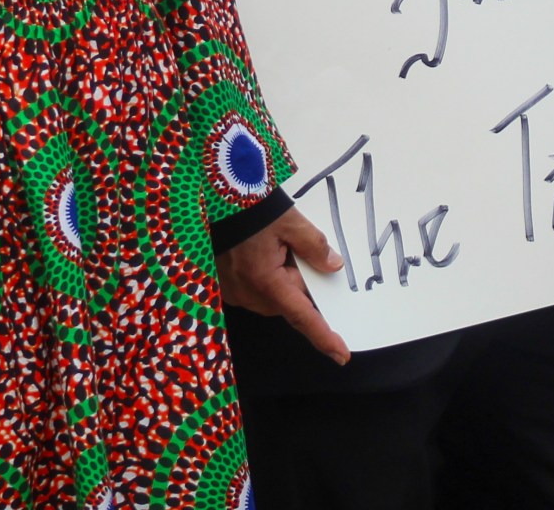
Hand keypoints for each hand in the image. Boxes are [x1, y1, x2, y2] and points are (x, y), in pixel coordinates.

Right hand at [215, 208, 350, 365]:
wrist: (212, 199)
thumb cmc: (250, 209)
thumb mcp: (290, 222)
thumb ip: (315, 246)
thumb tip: (334, 267)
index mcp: (266, 281)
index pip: (302, 316)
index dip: (323, 337)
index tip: (341, 355)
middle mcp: (247, 293)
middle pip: (287, 303)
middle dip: (299, 284)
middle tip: (295, 252)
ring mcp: (233, 292)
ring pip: (271, 298)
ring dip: (280, 281)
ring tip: (274, 248)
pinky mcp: (225, 286)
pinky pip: (254, 291)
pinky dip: (265, 278)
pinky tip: (261, 254)